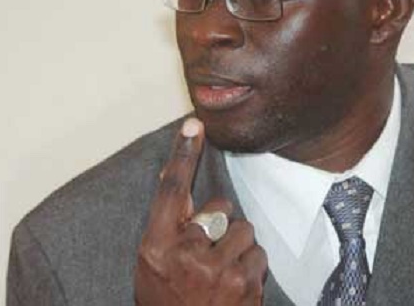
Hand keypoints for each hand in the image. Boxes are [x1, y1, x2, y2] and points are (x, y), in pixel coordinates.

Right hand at [134, 118, 267, 305]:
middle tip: (207, 255)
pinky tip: (235, 286)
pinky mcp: (245, 284)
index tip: (194, 125)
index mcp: (157, 246)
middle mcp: (185, 255)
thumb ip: (169, 221)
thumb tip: (174, 172)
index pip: (171, 191)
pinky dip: (250, 267)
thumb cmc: (168, 298)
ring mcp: (217, 271)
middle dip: (220, 226)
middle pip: (220, 209)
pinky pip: (258, 254)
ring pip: (244, 230)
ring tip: (222, 274)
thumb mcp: (155, 261)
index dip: (183, 156)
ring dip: (237, 248)